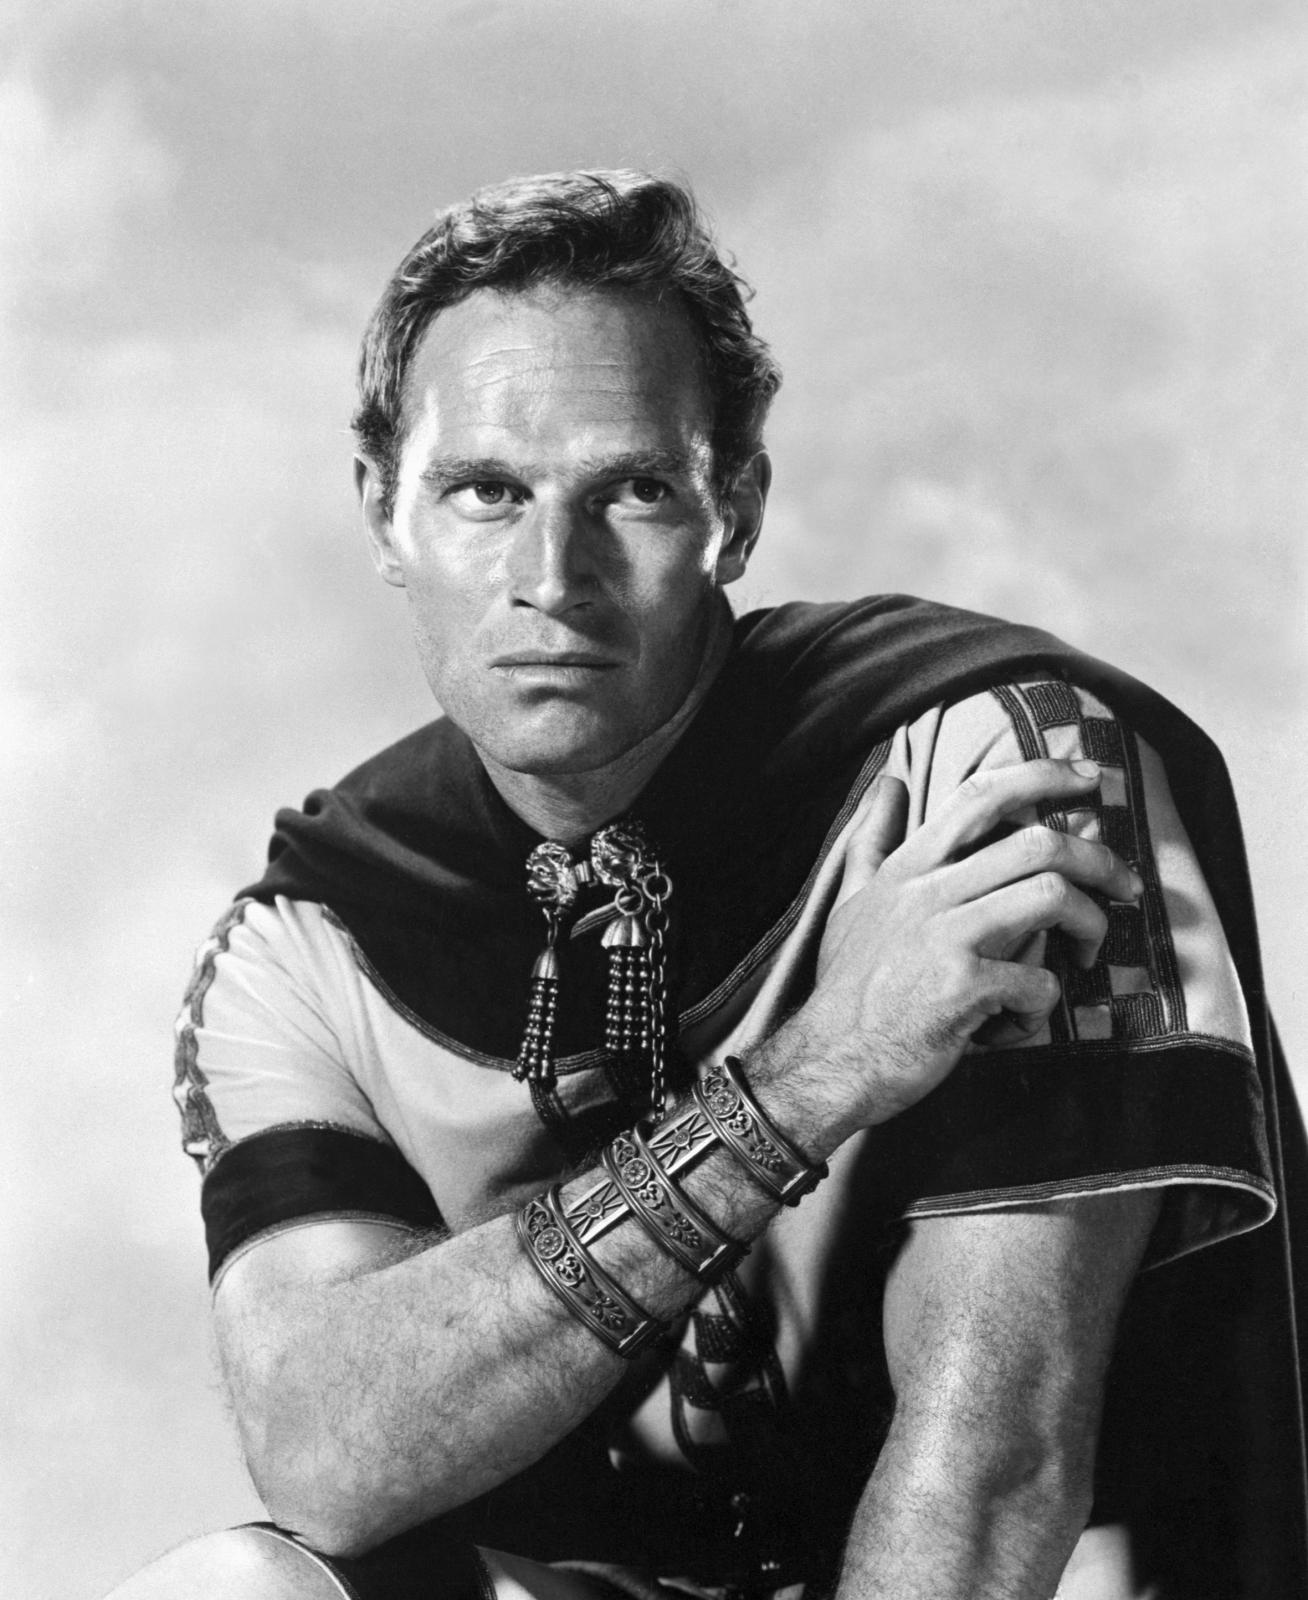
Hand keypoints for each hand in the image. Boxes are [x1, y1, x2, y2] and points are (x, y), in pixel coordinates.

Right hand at [784, 758, 1141, 1137]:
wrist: (828, 1060)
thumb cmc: (847, 985)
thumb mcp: (850, 899)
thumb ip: (872, 838)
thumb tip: (889, 783)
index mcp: (908, 867)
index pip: (981, 797)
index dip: (1044, 776)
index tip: (1090, 778)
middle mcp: (928, 891)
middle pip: (1037, 842)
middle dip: (1100, 860)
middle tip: (1126, 886)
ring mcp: (946, 937)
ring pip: (1051, 895)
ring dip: (1089, 925)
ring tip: (1088, 953)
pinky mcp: (962, 988)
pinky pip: (1038, 982)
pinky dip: (1043, 1007)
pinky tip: (1019, 1022)